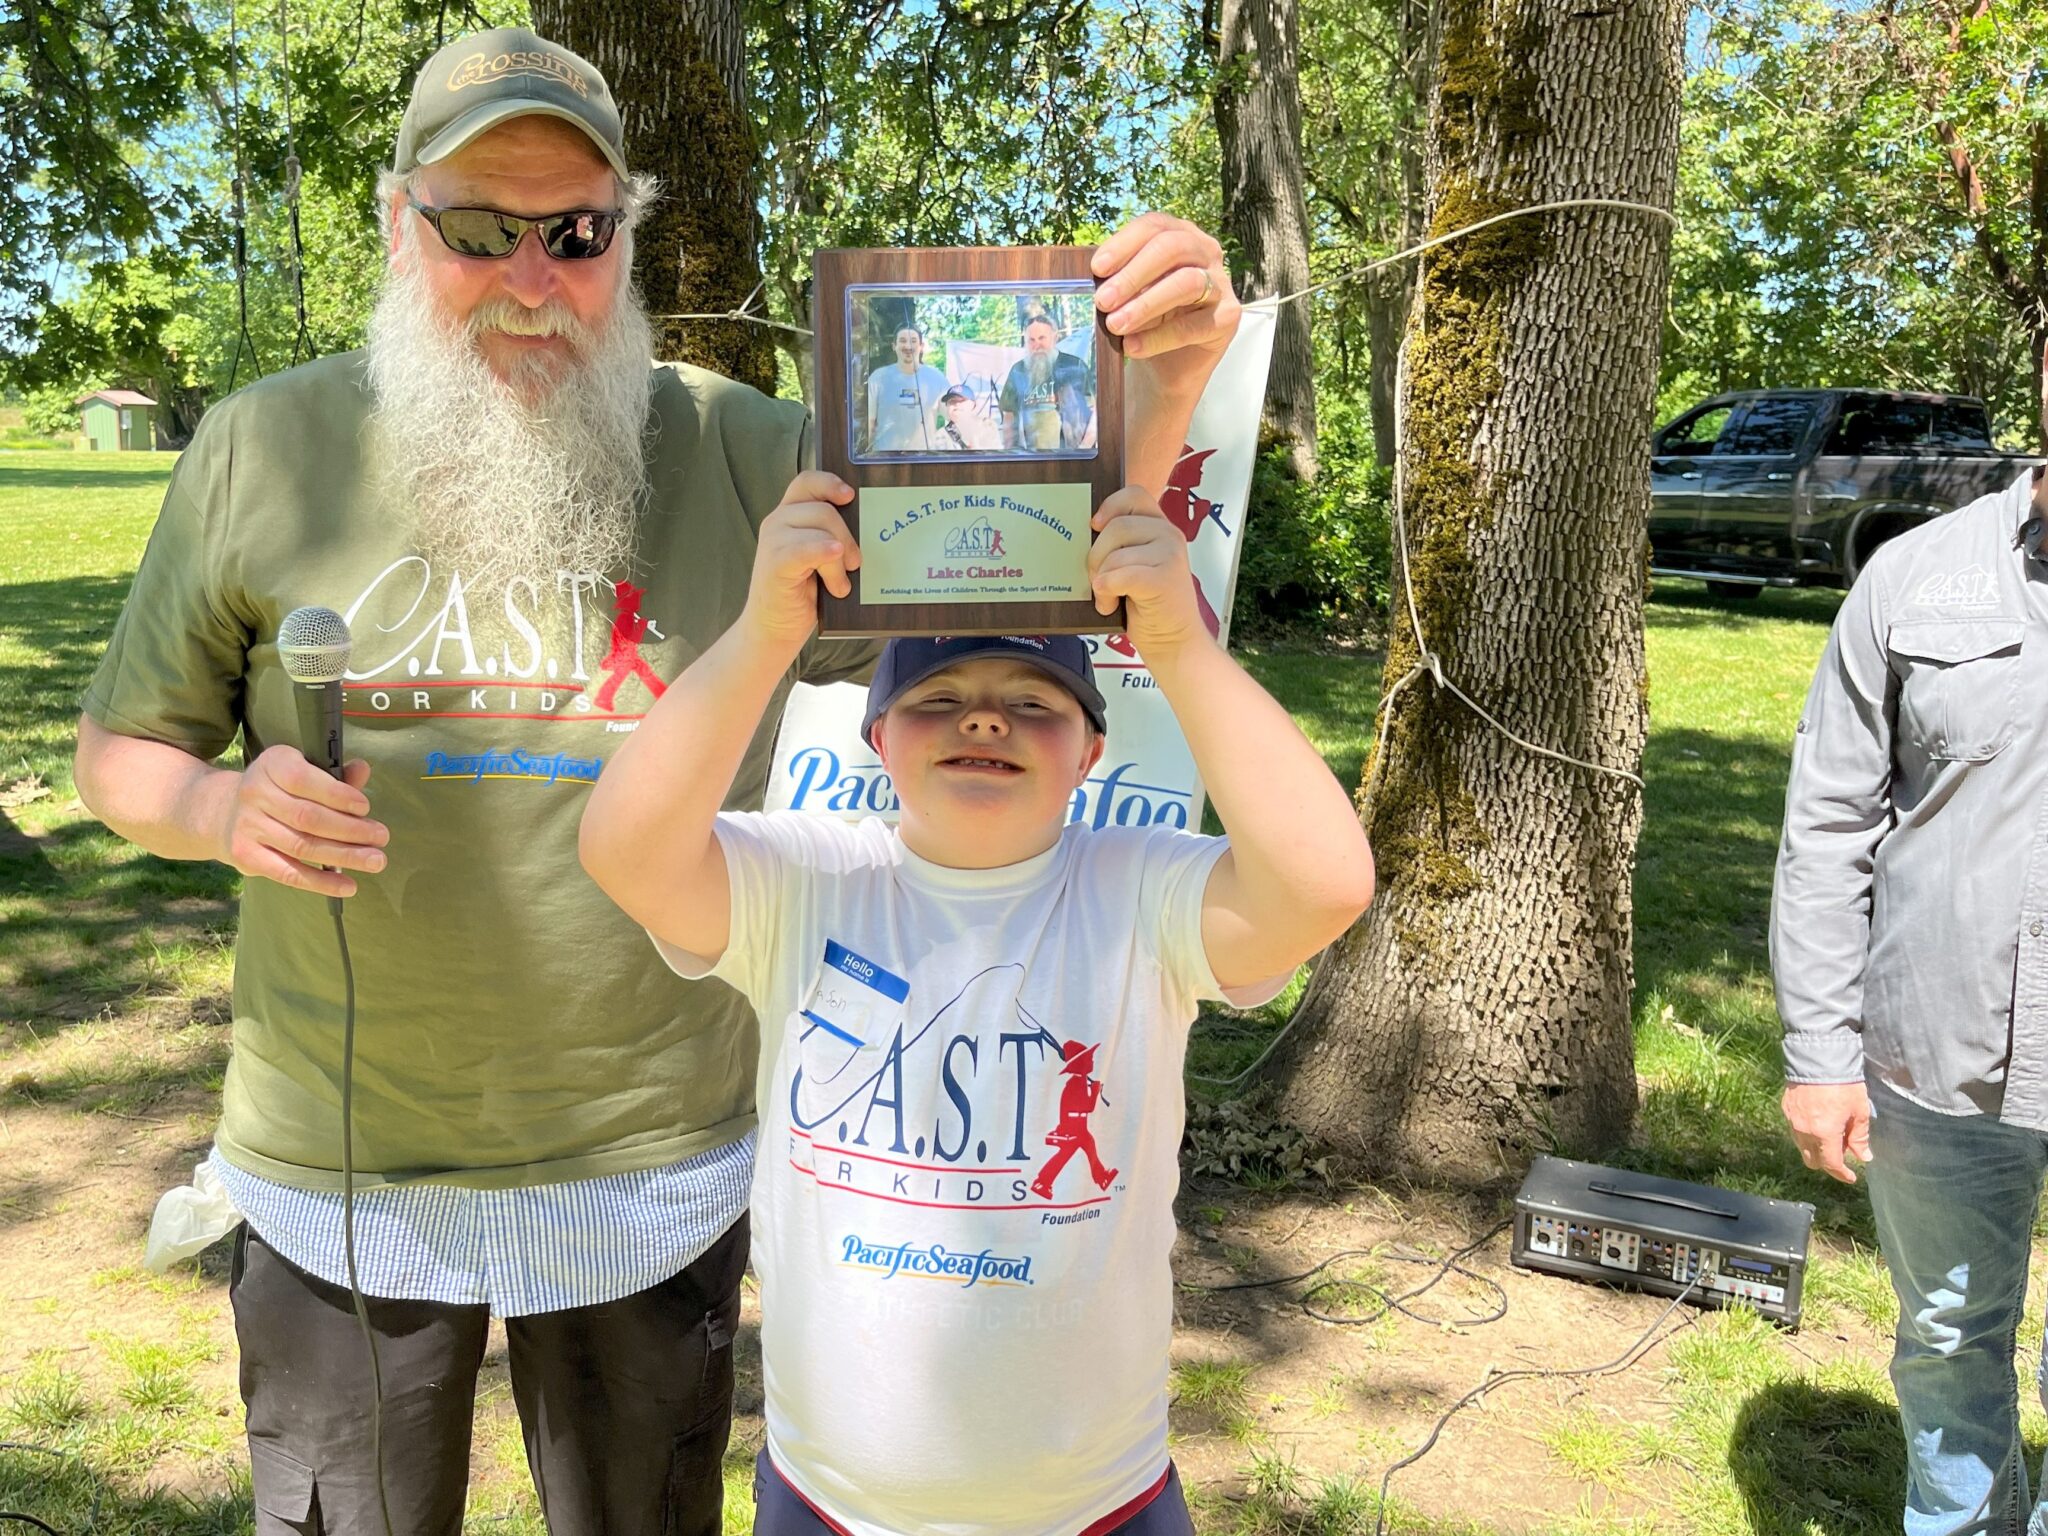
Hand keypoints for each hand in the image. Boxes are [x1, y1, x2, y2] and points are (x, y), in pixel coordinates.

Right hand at [217, 745, 386, 898]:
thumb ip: (333, 775)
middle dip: (350, 830)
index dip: (336, 794)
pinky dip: (321, 882)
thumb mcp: (302, 771)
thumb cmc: (279, 790)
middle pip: (307, 816)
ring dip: (343, 856)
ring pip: (302, 846)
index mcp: (272, 764)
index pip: (303, 778)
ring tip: (374, 861)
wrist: (225, 812)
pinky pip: (288, 873)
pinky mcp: (246, 856)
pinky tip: (347, 886)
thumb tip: (362, 769)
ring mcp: (247, 826)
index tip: (365, 807)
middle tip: (381, 838)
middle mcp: (254, 793)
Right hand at [742, 472, 859, 654]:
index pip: (807, 482)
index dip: (829, 482)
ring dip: (838, 560)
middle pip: (823, 509)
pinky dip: (824, 553)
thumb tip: (869, 528)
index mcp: (790, 515)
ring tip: (840, 585)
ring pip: (820, 531)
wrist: (776, 627)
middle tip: (854, 563)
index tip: (850, 495)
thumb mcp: (821, 558)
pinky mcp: (774, 563)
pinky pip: (805, 549)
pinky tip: (837, 564)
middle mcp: (778, 522)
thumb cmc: (803, 593)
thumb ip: (832, 536)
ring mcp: (773, 542)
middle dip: (847, 535)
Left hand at [1089, 489, 1207, 660]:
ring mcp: (1171, 555)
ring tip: (1108, 598)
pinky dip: (1107, 592)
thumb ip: (1119, 546)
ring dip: (1101, 580)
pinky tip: (1110, 604)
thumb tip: (1081, 535)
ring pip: (1115, 554)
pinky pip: (1120, 576)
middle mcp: (1169, 535)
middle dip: (1096, 556)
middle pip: (1116, 526)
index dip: (1109, 506)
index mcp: (1160, 527)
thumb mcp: (1134, 565)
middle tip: (1097, 579)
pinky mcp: (1165, 578)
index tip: (1094, 526)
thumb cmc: (1148, 605)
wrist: (1174, 641)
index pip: (1134, 495)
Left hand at [1092, 213, 1239, 383]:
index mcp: (1180, 234)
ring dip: (1145, 304)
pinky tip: (1132, 347)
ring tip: (1115, 325)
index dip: (1124, 243)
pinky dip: (1158, 338)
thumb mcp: (1129, 293)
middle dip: (1133, 274)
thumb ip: (1118, 278)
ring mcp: (1221, 284)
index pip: (1154, 226)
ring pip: (1187, 282)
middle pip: (1173, 247)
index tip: (1097, 269)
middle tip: (1102, 301)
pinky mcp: (1228, 317)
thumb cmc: (1147, 320)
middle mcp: (1206, 252)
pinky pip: (1193, 325)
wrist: (1169, 366)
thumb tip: (1095, 279)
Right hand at [1782, 1082, 1872, 1182]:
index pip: (1831, 1164)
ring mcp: (1792, 1121)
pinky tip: (1818, 1123)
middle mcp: (1804, 1131)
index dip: (1842, 1174)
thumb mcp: (1859, 1111)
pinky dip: (1806, 1134)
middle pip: (1812, 1161)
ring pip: (1801, 1147)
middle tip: (1842, 1154)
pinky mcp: (1786, 1109)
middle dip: (1827, 1163)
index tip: (1851, 1177)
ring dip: (1816, 1149)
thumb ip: (1860, 1137)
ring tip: (1831, 1136)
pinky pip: (1795, 1131)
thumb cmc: (1843, 1084)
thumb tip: (1864, 1156)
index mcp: (1824, 1134)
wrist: (1818, 1058)